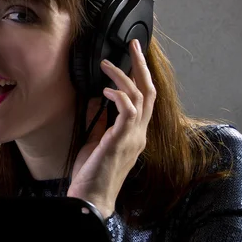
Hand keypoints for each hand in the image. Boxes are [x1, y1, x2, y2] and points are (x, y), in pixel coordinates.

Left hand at [67, 39, 156, 218]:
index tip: (132, 58)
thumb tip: (99, 99)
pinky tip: (106, 89)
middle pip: (149, 92)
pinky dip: (119, 95)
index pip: (145, 99)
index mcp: (135, 134)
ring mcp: (133, 137)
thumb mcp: (98, 141)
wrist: (91, 198)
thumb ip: (103, 121)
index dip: (141, 77)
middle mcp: (139, 134)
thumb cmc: (93, 173)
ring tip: (106, 64)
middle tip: (134, 44)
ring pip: (140, 97)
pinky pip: (128, 111)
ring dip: (123, 76)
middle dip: (141, 65)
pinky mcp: (121, 140)